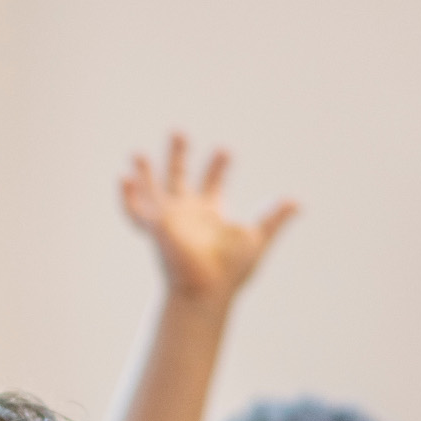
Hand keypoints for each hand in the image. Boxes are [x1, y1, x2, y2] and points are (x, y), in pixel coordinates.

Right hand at [120, 134, 296, 306]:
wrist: (208, 288)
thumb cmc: (231, 271)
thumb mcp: (256, 238)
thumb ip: (273, 218)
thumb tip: (297, 202)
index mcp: (210, 214)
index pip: (213, 183)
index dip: (218, 166)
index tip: (224, 150)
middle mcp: (187, 214)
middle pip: (180, 178)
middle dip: (179, 156)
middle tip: (178, 132)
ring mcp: (169, 220)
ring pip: (153, 191)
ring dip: (144, 173)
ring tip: (136, 153)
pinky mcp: (155, 227)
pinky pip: (136, 211)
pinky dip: (128, 197)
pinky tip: (123, 178)